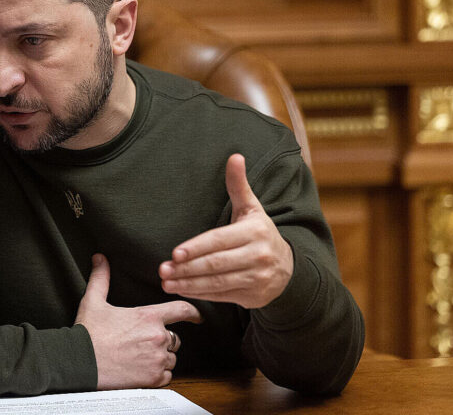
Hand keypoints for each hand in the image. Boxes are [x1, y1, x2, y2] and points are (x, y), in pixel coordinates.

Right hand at [75, 254, 201, 389]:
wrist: (80, 362)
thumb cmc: (88, 333)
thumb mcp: (93, 301)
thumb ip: (101, 278)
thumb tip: (99, 258)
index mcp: (148, 316)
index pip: (182, 309)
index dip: (193, 312)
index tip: (197, 316)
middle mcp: (158, 337)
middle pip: (175, 338)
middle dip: (163, 340)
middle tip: (143, 343)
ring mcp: (157, 358)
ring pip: (171, 358)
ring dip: (160, 358)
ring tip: (139, 358)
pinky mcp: (153, 378)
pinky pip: (167, 376)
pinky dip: (157, 375)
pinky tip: (141, 371)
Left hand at [159, 154, 293, 308]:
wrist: (289, 269)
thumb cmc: (260, 234)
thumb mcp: (252, 209)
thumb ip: (238, 185)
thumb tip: (235, 156)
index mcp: (254, 232)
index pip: (219, 241)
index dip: (197, 248)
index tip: (175, 253)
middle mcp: (258, 256)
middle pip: (216, 264)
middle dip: (187, 268)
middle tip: (163, 269)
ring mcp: (256, 278)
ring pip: (217, 283)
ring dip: (189, 284)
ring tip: (166, 282)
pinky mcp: (252, 297)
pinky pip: (222, 296)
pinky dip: (200, 294)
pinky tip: (182, 289)